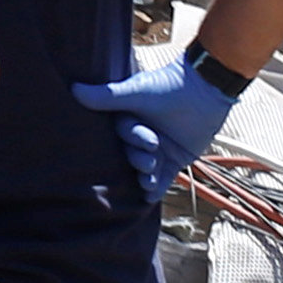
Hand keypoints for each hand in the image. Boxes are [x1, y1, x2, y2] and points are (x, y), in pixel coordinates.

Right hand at [73, 53, 236, 201]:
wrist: (208, 90)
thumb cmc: (169, 85)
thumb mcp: (137, 91)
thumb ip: (107, 96)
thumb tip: (74, 90)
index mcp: (126, 115)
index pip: (121, 133)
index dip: (132, 139)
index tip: (150, 141)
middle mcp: (139, 132)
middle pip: (130, 152)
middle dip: (138, 159)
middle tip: (150, 161)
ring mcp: (157, 148)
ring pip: (144, 167)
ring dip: (144, 177)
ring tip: (148, 182)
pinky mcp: (175, 159)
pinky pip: (162, 177)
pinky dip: (156, 187)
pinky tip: (150, 196)